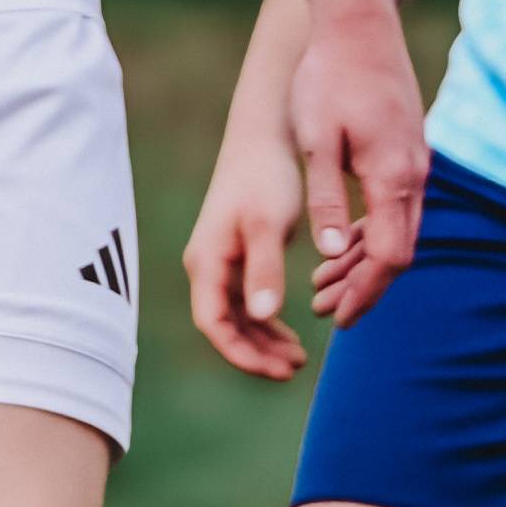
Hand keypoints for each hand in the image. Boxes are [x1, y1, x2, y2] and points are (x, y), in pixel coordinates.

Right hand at [183, 98, 312, 381]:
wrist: (266, 135)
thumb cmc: (266, 176)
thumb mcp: (268, 224)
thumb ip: (264, 269)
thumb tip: (263, 316)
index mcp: (207, 262)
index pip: (215, 324)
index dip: (242, 354)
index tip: (278, 371)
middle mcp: (208, 266)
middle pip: (224, 327)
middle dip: (256, 353)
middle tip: (295, 369)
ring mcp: (222, 261)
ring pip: (238, 316)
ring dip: (264, 340)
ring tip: (297, 359)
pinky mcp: (239, 254)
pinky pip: (248, 301)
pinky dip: (268, 321)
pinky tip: (290, 333)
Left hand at [291, 2, 430, 329]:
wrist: (358, 23)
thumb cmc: (329, 77)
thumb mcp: (316, 139)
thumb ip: (326, 197)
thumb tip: (331, 252)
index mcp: (392, 177)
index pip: (390, 256)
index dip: (366, 292)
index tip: (339, 319)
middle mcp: (413, 175)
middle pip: (399, 250)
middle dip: (364, 286)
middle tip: (324, 309)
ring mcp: (415, 162)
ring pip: (399, 230)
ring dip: (365, 261)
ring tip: (324, 284)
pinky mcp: (407, 150)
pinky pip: (397, 206)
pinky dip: (372, 231)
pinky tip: (342, 242)